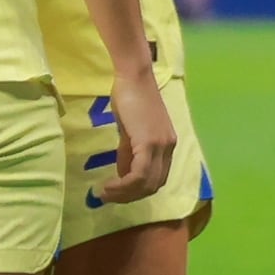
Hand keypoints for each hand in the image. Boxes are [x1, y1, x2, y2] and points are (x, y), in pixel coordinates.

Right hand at [101, 75, 177, 203]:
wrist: (133, 77)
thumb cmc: (130, 97)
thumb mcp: (130, 130)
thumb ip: (129, 152)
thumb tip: (123, 174)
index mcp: (167, 145)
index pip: (157, 179)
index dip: (137, 191)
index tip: (117, 193)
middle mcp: (168, 148)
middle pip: (153, 186)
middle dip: (129, 197)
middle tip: (108, 197)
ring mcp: (161, 145)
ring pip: (146, 183)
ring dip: (125, 194)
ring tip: (105, 193)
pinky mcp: (150, 142)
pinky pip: (139, 174)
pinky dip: (123, 185)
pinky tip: (109, 185)